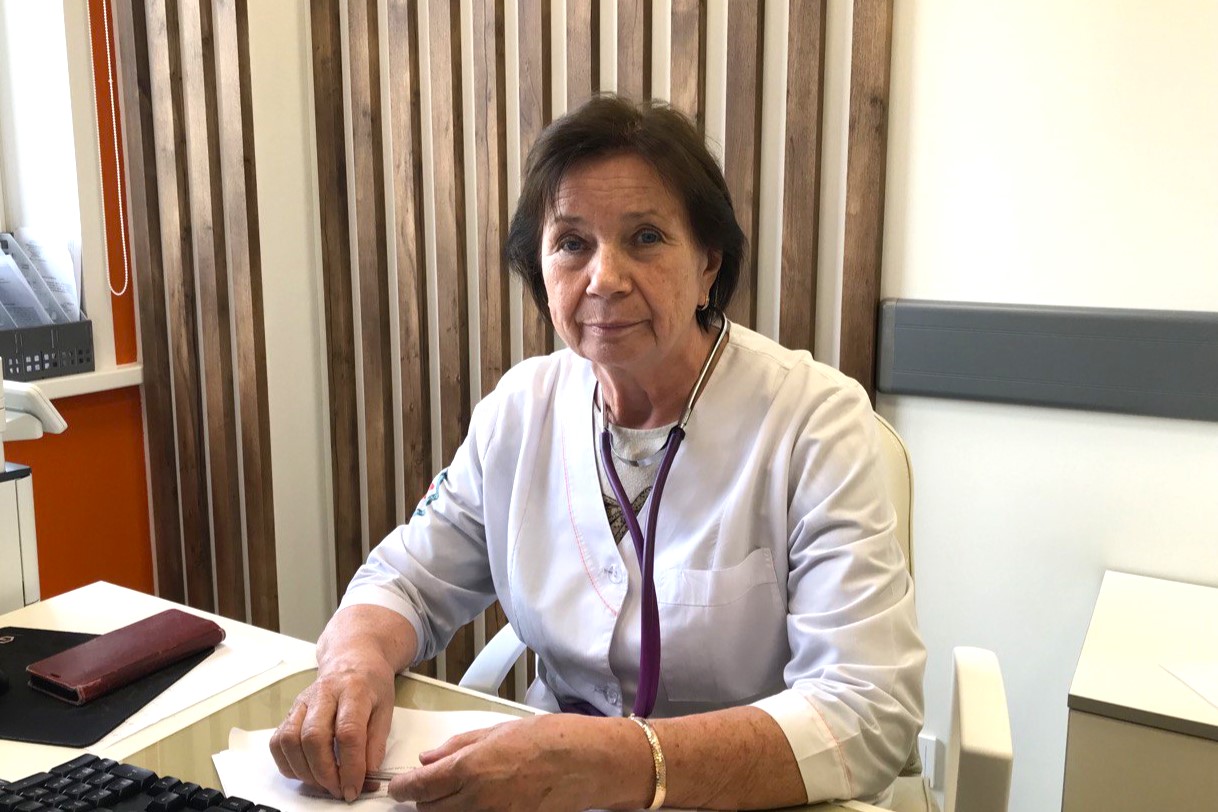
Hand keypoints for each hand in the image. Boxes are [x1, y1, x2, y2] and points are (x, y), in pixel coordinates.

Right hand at [268, 655, 395, 800]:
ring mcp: (303, 702)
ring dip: (305, 771)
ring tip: (324, 783)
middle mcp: (324, 694)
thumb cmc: (371, 683)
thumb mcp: (386, 707)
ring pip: (290, 740)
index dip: (350, 766)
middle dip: (325, 773)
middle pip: (314, 737)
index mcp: (354, 690)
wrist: (352, 657)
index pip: (348, 732)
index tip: (354, 788)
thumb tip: (368, 774)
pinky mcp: (290, 711)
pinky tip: (306, 771)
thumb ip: (377, 741)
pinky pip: (278, 741)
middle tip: (339, 789)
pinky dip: (288, 764)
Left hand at [389, 714, 645, 810]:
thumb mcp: (498, 730)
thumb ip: (458, 745)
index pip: (418, 788)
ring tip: (451, 796)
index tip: (398, 786)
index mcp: (470, 768)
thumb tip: (428, 757)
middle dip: (423, 800)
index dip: (402, 788)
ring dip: (443, 810)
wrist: (587, 762)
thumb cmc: (548, 738)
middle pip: (428, 811)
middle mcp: (476, 800)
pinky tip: (475, 805)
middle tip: (427, 788)